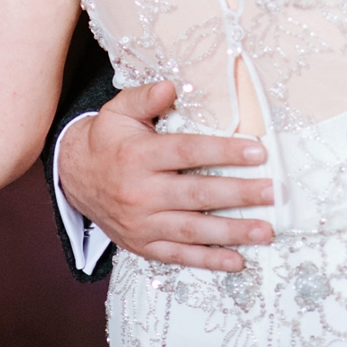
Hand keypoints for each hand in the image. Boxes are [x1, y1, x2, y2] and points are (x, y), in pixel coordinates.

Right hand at [57, 80, 274, 270]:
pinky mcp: (143, 245)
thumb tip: (172, 85)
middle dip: (239, 194)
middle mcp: (142, 193)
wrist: (74, 177)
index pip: (188, 152)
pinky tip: (237, 261)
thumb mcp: (119, 110)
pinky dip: (208, 261)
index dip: (223, 151)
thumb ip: (145, 97)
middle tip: (272, 192)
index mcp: (140, 156)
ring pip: (193, 230)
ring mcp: (143, 224)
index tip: (257, 152)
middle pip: (197, 195)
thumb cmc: (107, 139)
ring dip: (233, 232)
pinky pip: (179, 256)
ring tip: (266, 230)